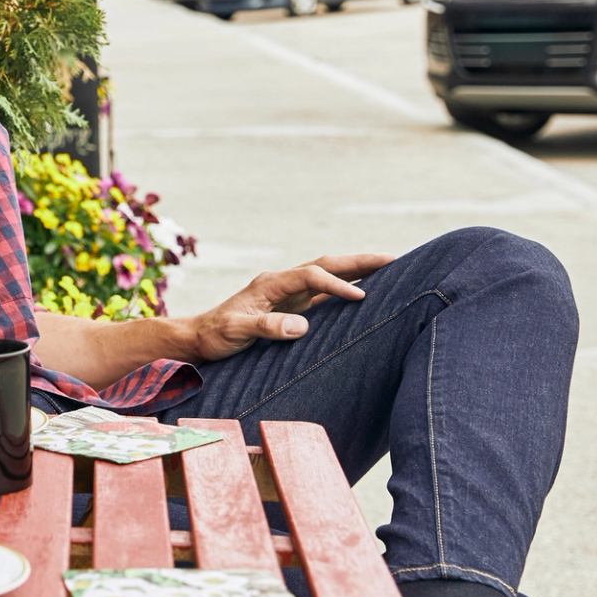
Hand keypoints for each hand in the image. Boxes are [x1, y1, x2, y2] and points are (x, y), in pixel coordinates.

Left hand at [182, 253, 394, 362]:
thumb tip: (301, 326)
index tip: (361, 297)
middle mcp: (282, 283)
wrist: (199, 338)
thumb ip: (265, 326)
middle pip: (326, 264)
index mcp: (270, 283)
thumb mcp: (235, 331)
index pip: (312, 276)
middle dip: (360, 261)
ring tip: (392, 268)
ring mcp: (288, 293)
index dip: (337, 284)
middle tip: (396, 259)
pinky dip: (347, 287)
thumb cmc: (215, 335)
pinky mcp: (291, 306)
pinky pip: (325, 292)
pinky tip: (367, 292)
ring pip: (329, 274)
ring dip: (358, 270)